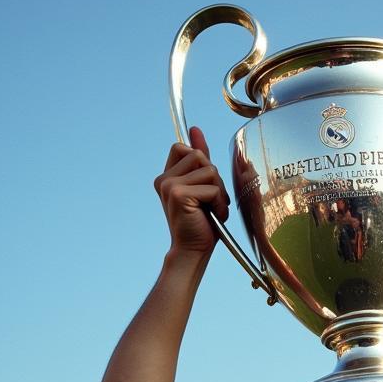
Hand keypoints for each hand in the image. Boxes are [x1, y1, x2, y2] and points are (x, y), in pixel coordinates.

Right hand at [154, 126, 229, 256]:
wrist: (194, 252)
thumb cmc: (201, 224)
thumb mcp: (202, 187)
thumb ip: (199, 161)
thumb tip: (195, 129)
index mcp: (166, 177)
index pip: (182, 147)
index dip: (199, 157)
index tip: (207, 180)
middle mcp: (164, 180)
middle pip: (199, 156)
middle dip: (214, 179)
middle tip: (212, 201)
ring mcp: (169, 186)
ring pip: (208, 169)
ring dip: (219, 191)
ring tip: (213, 209)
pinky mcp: (179, 195)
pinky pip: (211, 187)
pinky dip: (219, 202)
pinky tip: (213, 216)